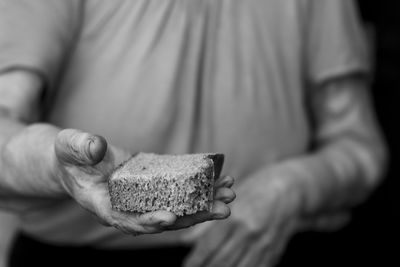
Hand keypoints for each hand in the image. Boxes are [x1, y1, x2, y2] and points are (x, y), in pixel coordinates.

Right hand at [54, 129, 235, 234]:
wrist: (78, 162)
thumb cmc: (70, 157)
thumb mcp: (69, 147)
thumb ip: (80, 147)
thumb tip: (97, 147)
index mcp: (105, 206)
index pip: (127, 220)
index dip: (148, 221)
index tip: (171, 218)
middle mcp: (128, 208)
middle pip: (163, 219)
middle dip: (194, 215)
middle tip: (223, 209)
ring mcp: (143, 199)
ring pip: (176, 207)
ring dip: (204, 203)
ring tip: (229, 192)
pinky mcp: (153, 186)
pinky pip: (178, 190)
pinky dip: (198, 186)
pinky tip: (219, 178)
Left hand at [184, 166, 303, 266]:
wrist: (290, 189)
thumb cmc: (256, 192)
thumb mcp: (230, 202)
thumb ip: (210, 223)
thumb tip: (186, 241)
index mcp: (235, 218)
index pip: (209, 246)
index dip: (196, 260)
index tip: (187, 266)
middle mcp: (249, 233)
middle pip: (222, 261)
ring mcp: (264, 245)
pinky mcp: (274, 252)